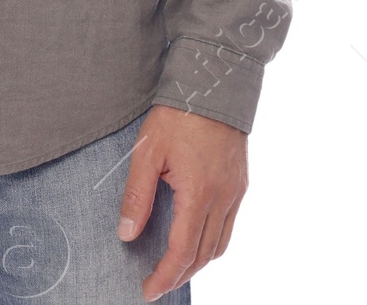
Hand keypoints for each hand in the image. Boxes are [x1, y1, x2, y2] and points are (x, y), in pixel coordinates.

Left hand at [118, 105, 247, 300]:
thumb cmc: (177, 115)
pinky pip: (228, 227)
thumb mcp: (147, 151)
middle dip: (180, 275)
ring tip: (174, 269)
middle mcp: (222, 198)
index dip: (165, 275)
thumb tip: (127, 234)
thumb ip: (137, 195)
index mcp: (198, 192)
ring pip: (220, 245)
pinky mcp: (240, 184)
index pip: (181, 250)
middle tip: (157, 285)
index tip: (148, 290)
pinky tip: (195, 241)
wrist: (213, 83)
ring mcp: (235, 193)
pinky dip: (212, 244)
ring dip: (198, 263)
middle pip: (203, 255)